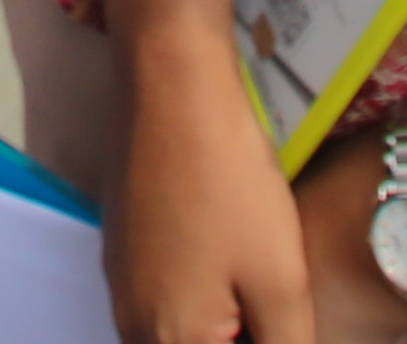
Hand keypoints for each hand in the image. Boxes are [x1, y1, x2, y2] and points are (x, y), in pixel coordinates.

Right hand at [111, 27, 320, 343]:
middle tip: (280, 304)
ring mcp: (121, 286)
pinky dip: (203, 302)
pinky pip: (163, 302)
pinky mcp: (123, 252)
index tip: (285, 317)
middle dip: (243, 333)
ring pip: (179, 333)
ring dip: (223, 325)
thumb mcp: (279, 279)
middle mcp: (132, 324)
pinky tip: (234, 265)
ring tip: (265, 289)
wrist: (170, 88)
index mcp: (170, 340)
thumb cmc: (230, 181)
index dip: (267, 339)